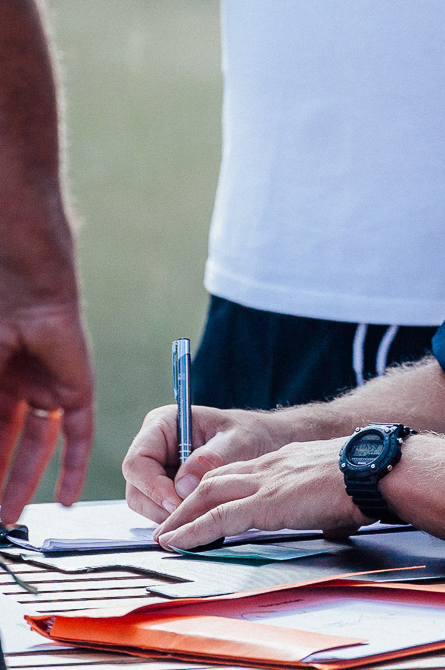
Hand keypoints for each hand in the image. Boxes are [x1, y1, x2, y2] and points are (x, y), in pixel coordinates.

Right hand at [0, 293, 93, 521]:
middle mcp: (16, 382)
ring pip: (35, 446)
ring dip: (23, 482)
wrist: (22, 286)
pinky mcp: (75, 387)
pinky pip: (78, 434)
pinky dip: (72, 467)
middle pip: (5, 443)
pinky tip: (64, 499)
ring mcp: (45, 385)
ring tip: (9, 518)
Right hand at [123, 403, 295, 523]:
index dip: (152, 487)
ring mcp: (159, 470)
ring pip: (146, 504)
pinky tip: (201, 520)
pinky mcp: (168, 490)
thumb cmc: (251, 434)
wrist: (265, 444)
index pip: (138, 461)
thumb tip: (182, 485)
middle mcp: (154, 447)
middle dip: (161, 507)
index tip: (178, 504)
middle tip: (190, 519)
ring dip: (170, 517)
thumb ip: (212, 459)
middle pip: (137, 488)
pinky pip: (162, 512)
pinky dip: (178, 520)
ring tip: (200, 519)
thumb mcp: (238, 441)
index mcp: (163, 425)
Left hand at [155, 439, 358, 549]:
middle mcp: (270, 466)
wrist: (373, 469)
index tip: (199, 506)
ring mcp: (266, 482)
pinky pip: (219, 517)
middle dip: (188, 502)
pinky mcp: (266, 502)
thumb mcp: (336, 486)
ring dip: (182, 516)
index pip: (240, 473)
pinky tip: (177, 542)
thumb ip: (326, 501)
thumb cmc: (365, 480)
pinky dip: (193, 530)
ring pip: (209, 495)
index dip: (215, 490)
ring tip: (164, 536)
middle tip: (169, 523)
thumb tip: (336, 524)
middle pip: (216, 480)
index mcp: (286, 462)